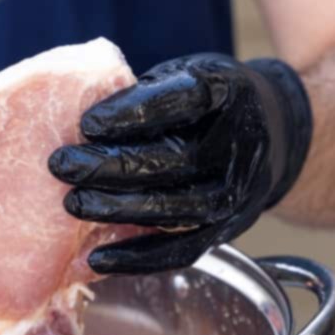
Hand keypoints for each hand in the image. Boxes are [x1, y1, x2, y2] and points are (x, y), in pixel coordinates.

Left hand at [49, 54, 312, 273]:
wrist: (272, 131)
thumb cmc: (206, 103)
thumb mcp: (183, 76)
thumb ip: (141, 96)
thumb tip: (71, 121)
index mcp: (227, 92)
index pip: (183, 101)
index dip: (134, 113)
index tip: (88, 123)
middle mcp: (238, 145)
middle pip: (174, 161)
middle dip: (111, 166)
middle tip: (62, 165)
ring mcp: (237, 191)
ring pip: (176, 209)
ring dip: (120, 210)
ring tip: (75, 204)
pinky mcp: (228, 229)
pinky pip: (183, 251)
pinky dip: (139, 258)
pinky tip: (98, 257)